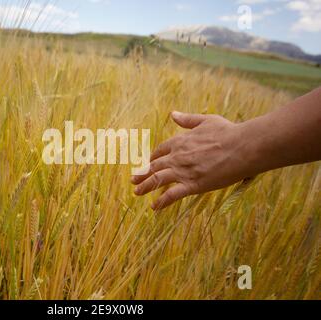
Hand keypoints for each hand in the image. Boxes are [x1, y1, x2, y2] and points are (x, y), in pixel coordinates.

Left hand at [131, 111, 255, 210]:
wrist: (242, 146)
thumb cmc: (228, 132)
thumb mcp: (205, 120)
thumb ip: (187, 119)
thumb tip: (172, 114)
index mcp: (180, 141)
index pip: (160, 151)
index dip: (153, 158)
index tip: (148, 164)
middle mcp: (177, 156)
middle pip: (154, 166)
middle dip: (142, 173)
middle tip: (133, 180)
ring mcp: (183, 171)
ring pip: (157, 179)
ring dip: (145, 186)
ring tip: (137, 192)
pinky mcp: (193, 184)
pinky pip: (172, 195)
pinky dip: (161, 201)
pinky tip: (155, 207)